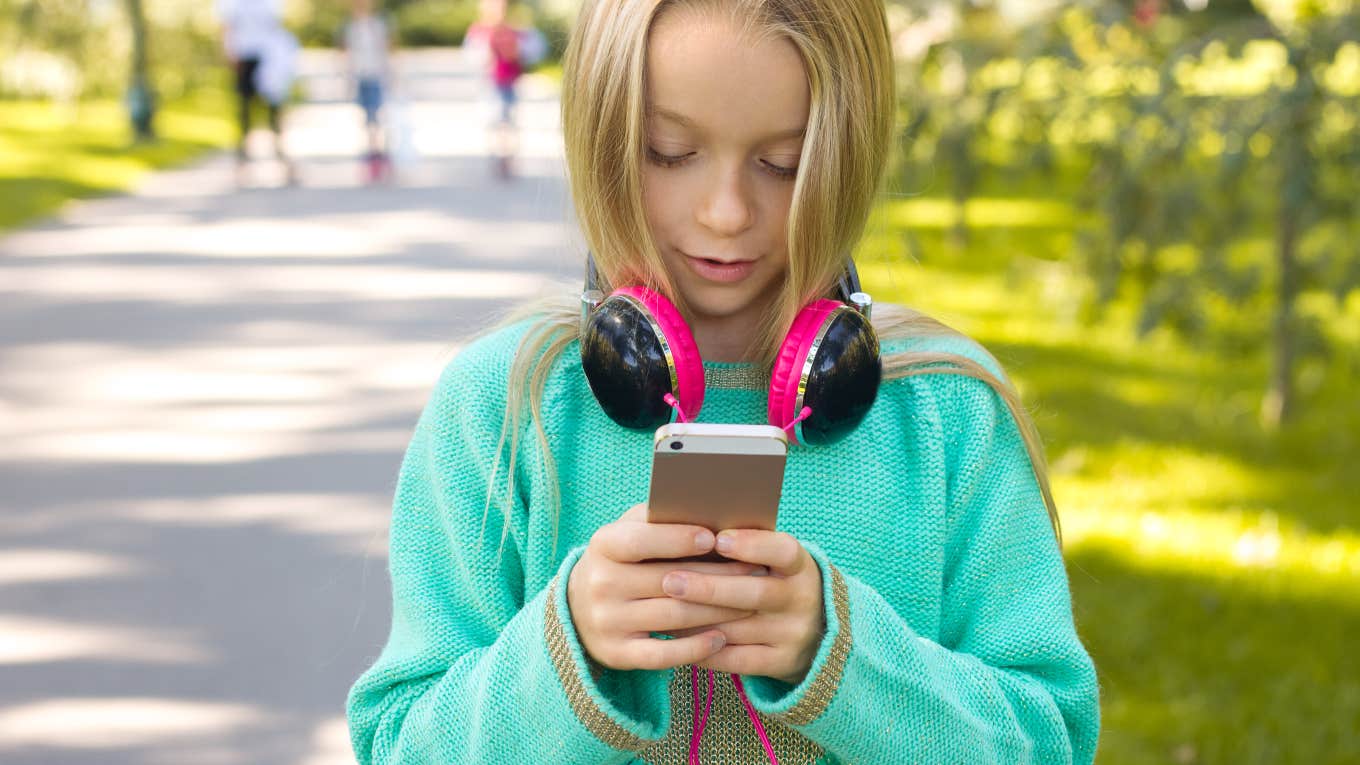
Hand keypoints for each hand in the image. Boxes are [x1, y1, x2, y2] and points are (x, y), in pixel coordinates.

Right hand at [567, 505, 762, 671]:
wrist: (579, 607)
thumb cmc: (623, 559)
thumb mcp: (630, 531)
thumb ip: (661, 519)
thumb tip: (712, 512)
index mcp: (603, 546)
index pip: (640, 541)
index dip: (678, 539)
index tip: (713, 538)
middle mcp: (600, 584)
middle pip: (668, 581)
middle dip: (718, 576)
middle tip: (755, 571)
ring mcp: (607, 621)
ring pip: (674, 617)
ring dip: (718, 611)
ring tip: (750, 604)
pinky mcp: (617, 653)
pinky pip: (663, 654)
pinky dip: (695, 647)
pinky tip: (721, 638)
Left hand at [660, 529, 823, 684]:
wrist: (814, 629)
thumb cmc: (773, 580)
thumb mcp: (773, 560)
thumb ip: (743, 544)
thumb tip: (691, 529)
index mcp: (800, 566)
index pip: (783, 552)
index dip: (752, 545)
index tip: (718, 539)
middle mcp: (802, 600)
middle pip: (754, 594)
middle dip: (708, 588)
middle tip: (669, 580)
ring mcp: (793, 634)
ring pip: (738, 629)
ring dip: (695, 620)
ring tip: (659, 609)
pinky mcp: (781, 663)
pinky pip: (735, 660)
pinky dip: (703, 649)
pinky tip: (676, 638)